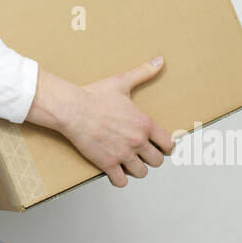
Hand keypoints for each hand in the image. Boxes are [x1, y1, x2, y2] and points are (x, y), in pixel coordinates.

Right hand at [60, 56, 174, 187]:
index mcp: (144, 124)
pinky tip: (115, 171)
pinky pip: (121, 181)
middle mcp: (137, 141)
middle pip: (157, 161)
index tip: (159, 144)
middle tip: (141, 153)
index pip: (169, 144)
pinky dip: (119, 179)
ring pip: (141, 173)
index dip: (165, 145)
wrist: (73, 109)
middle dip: (150, 158)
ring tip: (129, 162)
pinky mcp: (107, 164)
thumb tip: (160, 60)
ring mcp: (123, 154)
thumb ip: (144, 72)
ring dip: (136, 169)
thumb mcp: (122, 82)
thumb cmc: (95, 96)